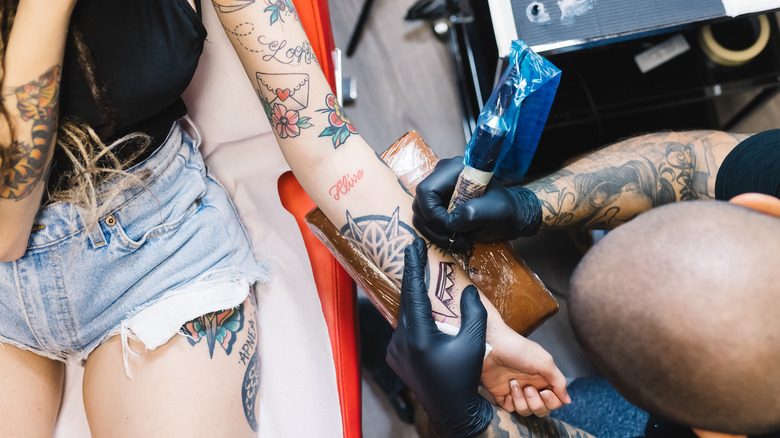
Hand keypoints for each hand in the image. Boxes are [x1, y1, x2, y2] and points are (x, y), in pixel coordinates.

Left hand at [387, 238, 492, 437]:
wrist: (452, 411)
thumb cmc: (464, 377)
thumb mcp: (474, 343)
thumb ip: (473, 313)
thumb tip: (468, 290)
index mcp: (418, 336)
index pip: (414, 292)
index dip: (414, 267)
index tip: (413, 246)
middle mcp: (400, 342)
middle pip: (407, 301)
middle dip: (413, 277)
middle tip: (416, 252)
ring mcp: (395, 350)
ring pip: (405, 316)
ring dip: (415, 299)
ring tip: (423, 279)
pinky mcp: (395, 357)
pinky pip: (404, 329)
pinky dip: (414, 317)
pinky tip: (423, 309)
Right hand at [412, 157, 542, 250]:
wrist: (509, 216)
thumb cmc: (504, 210)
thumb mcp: (493, 212)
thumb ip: (469, 215)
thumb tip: (449, 223)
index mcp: (454, 169)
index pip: (426, 190)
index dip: (433, 213)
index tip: (451, 227)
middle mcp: (441, 177)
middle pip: (419, 205)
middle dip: (435, 227)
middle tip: (456, 238)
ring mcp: (437, 191)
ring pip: (419, 216)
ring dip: (436, 234)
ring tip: (458, 240)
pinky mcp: (436, 204)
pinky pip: (425, 223)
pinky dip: (437, 235)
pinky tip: (454, 239)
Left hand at [481, 325, 569, 416]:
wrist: (492, 345)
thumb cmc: (519, 349)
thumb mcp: (545, 362)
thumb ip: (559, 381)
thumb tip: (567, 400)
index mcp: (543, 379)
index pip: (555, 401)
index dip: (552, 402)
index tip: (545, 392)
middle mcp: (531, 386)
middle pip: (541, 410)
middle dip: (536, 403)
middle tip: (528, 388)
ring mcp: (516, 391)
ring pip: (526, 411)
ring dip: (522, 401)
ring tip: (514, 384)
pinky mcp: (501, 394)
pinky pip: (510, 409)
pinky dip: (511, 403)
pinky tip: (507, 391)